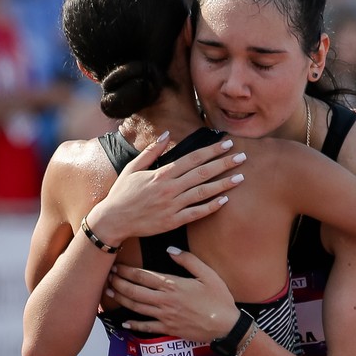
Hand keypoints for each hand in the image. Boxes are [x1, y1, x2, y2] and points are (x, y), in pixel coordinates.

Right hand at [87, 135, 246, 244]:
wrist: (113, 220)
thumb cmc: (122, 193)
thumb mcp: (132, 168)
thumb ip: (151, 152)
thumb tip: (165, 134)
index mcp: (161, 174)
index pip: (192, 158)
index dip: (212, 150)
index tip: (227, 144)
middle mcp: (170, 188)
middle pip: (202, 173)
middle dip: (224, 163)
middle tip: (242, 157)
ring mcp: (173, 205)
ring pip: (203, 192)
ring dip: (223, 184)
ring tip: (240, 177)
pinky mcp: (173, 221)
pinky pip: (196, 213)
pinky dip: (211, 207)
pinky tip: (225, 200)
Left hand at [104, 248, 238, 341]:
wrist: (225, 325)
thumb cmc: (219, 299)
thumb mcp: (208, 274)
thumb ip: (188, 260)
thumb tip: (170, 250)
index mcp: (173, 285)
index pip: (143, 276)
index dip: (127, 271)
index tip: (116, 266)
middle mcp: (165, 301)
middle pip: (134, 291)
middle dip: (118, 283)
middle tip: (107, 277)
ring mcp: (165, 316)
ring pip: (136, 307)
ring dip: (121, 299)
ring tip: (109, 293)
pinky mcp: (168, 329)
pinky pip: (146, 327)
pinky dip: (134, 324)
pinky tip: (124, 321)